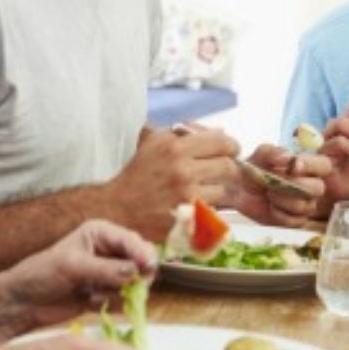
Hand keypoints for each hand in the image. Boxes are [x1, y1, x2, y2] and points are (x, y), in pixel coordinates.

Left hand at [0, 220, 157, 331]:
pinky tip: (90, 302)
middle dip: (136, 275)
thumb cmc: (42, 274)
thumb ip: (106, 269)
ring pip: (135, 282)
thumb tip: (136, 272)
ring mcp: (109, 273)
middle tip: (134, 286)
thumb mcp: (73, 266)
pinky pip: (123, 299)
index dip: (142, 254)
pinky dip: (111, 303)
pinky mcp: (106, 293)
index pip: (132, 241)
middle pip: (141, 260)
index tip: (149, 268)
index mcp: (101, 234)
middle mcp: (109, 251)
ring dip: (119, 291)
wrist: (23, 302)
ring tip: (95, 294)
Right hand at [108, 126, 240, 237]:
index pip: (222, 141)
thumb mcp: (153, 143)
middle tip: (223, 173)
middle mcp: (182, 170)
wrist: (117, 208)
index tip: (230, 151)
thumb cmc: (137, 175)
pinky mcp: (186, 218)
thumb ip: (183, 134)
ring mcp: (186, 196)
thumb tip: (219, 131)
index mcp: (175, 147)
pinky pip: (215, 211)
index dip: (231, 146)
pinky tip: (203, 206)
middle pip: (228, 166)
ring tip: (210, 191)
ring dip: (220, 192)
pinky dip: (212, 209)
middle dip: (229, 169)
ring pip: (225, 191)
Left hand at [236, 143, 331, 225]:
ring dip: (283, 200)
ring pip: (305, 206)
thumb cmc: (255, 169)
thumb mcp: (260, 155)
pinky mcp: (296, 221)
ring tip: (269, 194)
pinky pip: (294, 221)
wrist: (239, 190)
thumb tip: (287, 159)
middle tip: (274, 183)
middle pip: (318, 188)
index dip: (311, 166)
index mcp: (308, 167)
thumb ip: (273, 153)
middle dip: (294, 186)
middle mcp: (312, 186)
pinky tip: (270, 207)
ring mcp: (306, 205)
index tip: (293, 166)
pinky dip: (279, 214)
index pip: (323, 165)